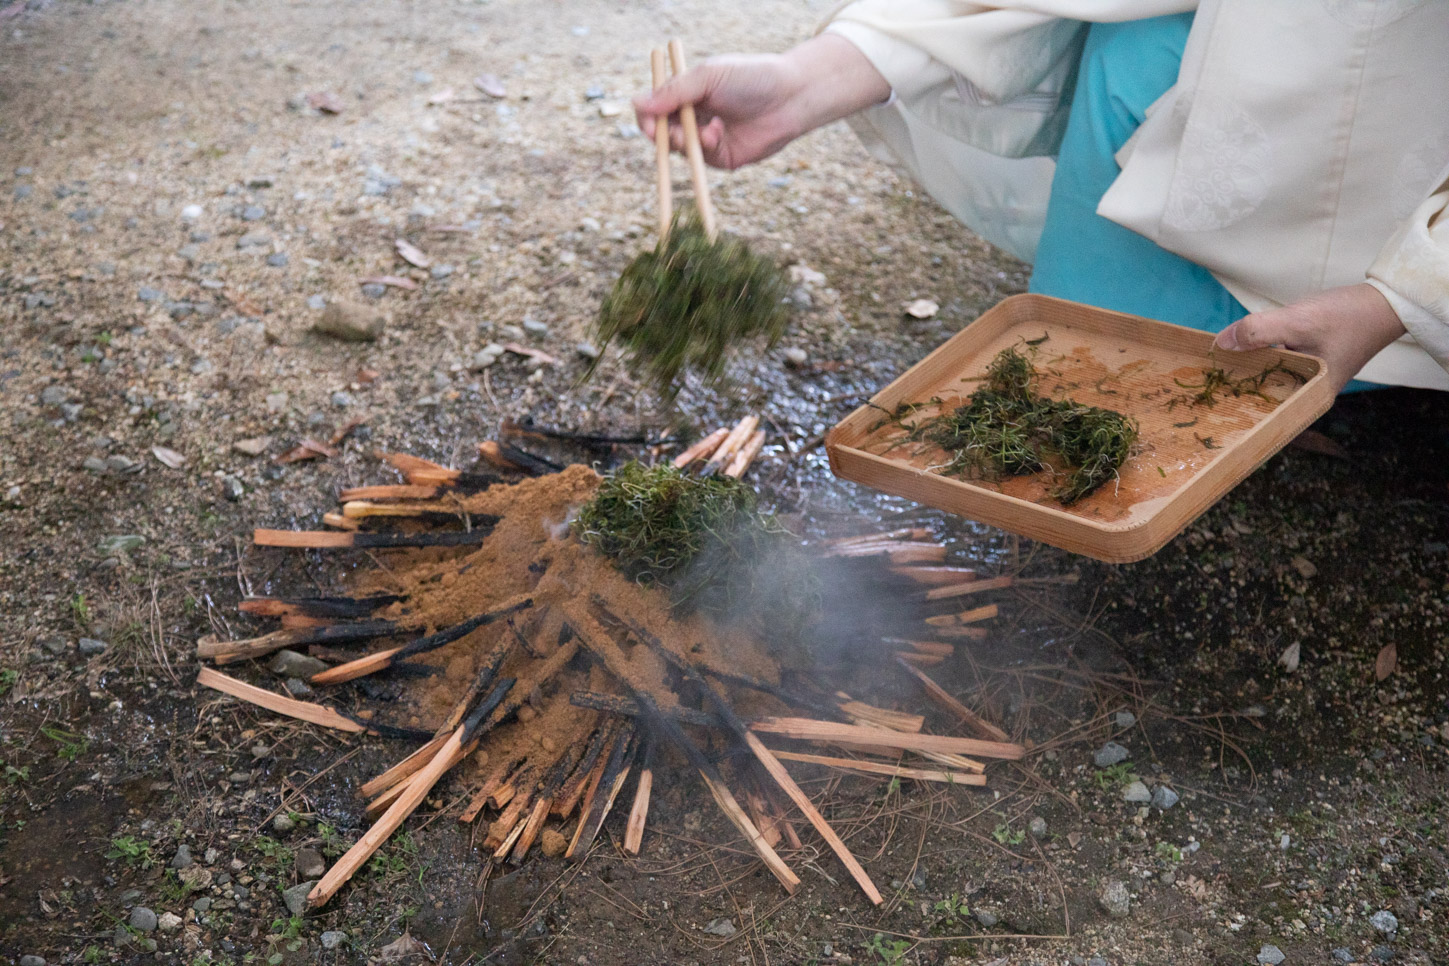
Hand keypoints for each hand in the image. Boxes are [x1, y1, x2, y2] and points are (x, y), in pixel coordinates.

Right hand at [633, 34, 888, 170]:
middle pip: (662, 133)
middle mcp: (694, 116)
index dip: (647, 117)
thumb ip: (674, 91)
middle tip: (665, 133)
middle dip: (662, 134)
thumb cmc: (750, 78)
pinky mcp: (722, 158)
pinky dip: (705, 148)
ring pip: (679, 150)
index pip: (654, 108)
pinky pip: (701, 161)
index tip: (649, 120)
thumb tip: (636, 104)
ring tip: (706, 130)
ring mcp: (707, 139)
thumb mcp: (707, 77)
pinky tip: (719, 133)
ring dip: (686, 141)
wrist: (790, 97)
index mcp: (687, 93)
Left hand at [1212, 284, 1406, 393]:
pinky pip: (1272, 364)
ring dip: (1243, 370)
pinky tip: (1234, 353)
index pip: (1263, 412)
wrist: (1384, 302)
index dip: (1234, 408)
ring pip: (1264, 378)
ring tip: (1209, 370)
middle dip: (1233, 390)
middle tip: (1197, 386)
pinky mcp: (1304, 363)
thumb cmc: (1347, 316)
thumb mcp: (1298, 322)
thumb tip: (1220, 343)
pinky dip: (1257, 358)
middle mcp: (1306, 395)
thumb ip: (1259, 331)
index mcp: (1309, 398)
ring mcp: (1306, 379)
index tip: (1206, 401)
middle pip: (1260, 397)